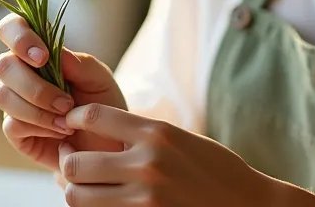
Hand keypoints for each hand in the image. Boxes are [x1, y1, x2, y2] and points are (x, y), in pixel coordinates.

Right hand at [0, 12, 128, 170]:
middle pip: (3, 65)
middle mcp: (19, 73)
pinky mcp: (14, 130)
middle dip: (35, 86)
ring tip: (68, 121)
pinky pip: (12, 124)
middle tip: (67, 103)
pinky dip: (40, 127)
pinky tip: (61, 132)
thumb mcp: (101, 80)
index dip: (18, 37)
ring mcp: (13, 101)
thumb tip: (55, 52)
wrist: (107, 143)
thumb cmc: (102, 104)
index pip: (11, 28)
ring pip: (3, 96)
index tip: (44, 57)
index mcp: (38, 51)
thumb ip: (80, 63)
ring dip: (39, 109)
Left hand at [55, 103, 303, 206]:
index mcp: (157, 133)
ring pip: (77, 197)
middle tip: (70, 160)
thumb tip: (99, 126)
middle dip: (67, 162)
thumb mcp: (180, 139)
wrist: (246, 204)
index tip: (71, 124)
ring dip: (75, 191)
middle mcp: (148, 163)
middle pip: (76, 162)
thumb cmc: (214, 169)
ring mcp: (145, 198)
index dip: (74, 119)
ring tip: (83, 186)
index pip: (94, 116)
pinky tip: (102, 202)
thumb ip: (142, 134)